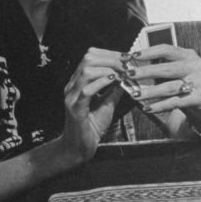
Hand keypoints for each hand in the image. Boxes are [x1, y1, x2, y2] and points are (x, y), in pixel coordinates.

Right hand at [60, 48, 123, 163]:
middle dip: (111, 57)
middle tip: (127, 64)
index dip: (111, 53)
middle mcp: (72, 85)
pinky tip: (113, 80)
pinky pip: (86, 90)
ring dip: (108, 68)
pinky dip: (101, 82)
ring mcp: (71, 96)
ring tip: (122, 73)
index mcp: (79, 81)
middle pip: (88, 58)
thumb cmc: (92, 125)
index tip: (127, 56)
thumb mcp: (108, 102)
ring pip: (86, 70)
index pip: (92, 56)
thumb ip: (115, 87)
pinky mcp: (74, 109)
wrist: (79, 148)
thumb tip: (128, 73)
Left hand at [121, 44, 200, 124]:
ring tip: (134, 94)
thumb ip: (161, 68)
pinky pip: (175, 102)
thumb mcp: (177, 74)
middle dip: (145, 72)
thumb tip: (134, 68)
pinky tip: (147, 108)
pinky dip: (159, 106)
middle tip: (129, 75)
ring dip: (149, 91)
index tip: (133, 56)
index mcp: (189, 55)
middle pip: (167, 68)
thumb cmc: (185, 88)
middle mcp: (197, 65)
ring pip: (170, 86)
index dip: (149, 52)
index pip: (167, 49)